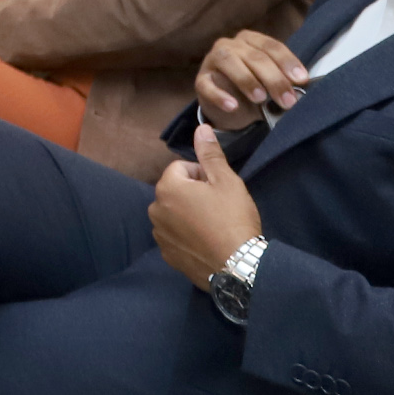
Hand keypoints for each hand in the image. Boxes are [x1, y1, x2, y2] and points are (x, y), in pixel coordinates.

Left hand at [151, 124, 263, 290]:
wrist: (238, 267)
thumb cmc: (233, 219)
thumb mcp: (226, 181)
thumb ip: (210, 154)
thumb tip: (200, 128)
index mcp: (167, 188)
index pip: (181, 168)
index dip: (203, 175)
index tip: (219, 189)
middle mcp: (155, 210)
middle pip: (176, 190)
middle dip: (194, 194)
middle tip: (219, 207)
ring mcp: (159, 235)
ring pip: (174, 213)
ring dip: (189, 214)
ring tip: (213, 226)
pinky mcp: (167, 255)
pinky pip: (175, 235)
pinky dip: (187, 235)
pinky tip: (206, 242)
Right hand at [194, 30, 308, 132]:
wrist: (230, 107)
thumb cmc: (254, 90)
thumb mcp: (270, 84)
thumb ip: (282, 83)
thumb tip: (300, 91)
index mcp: (251, 40)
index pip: (271, 46)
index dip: (287, 62)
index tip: (301, 79)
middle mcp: (230, 45)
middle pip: (254, 56)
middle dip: (273, 78)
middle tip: (288, 100)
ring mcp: (212, 60)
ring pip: (229, 61)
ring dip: (247, 80)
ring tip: (260, 98)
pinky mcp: (200, 80)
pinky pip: (207, 85)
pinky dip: (220, 95)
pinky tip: (232, 106)